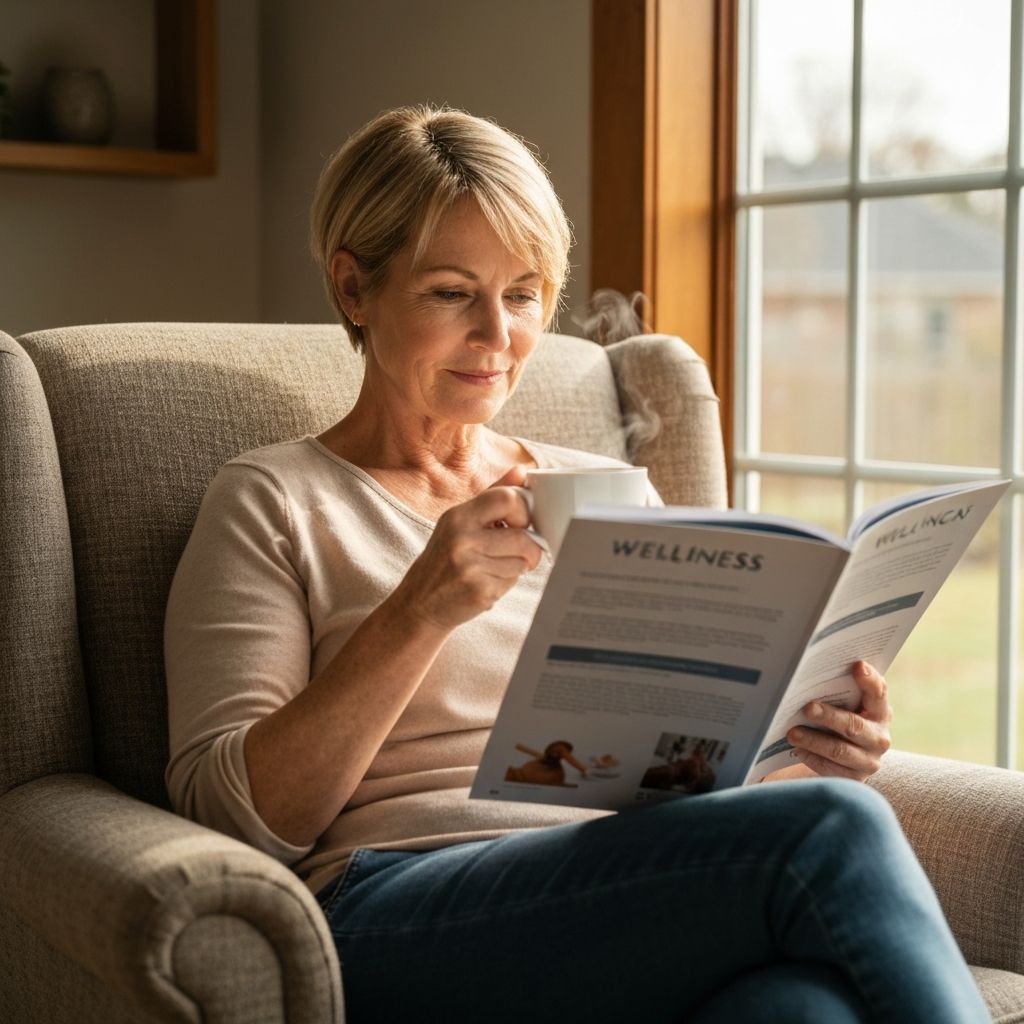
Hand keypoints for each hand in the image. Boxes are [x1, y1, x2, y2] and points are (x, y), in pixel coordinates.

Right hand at [390, 471, 542, 632]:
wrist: (418, 603)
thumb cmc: (444, 561)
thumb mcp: (460, 522)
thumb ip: (493, 496)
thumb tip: (522, 470)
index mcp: (459, 516)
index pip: (507, 498)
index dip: (524, 510)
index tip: (521, 522)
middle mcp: (462, 538)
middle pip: (522, 535)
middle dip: (531, 547)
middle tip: (523, 551)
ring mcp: (470, 566)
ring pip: (522, 561)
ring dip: (518, 567)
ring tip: (497, 568)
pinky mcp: (479, 591)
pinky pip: (513, 581)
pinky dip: (507, 584)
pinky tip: (487, 583)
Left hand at [783, 661, 892, 781]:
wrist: (847, 760)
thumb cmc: (842, 719)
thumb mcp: (848, 706)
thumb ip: (840, 692)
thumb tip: (809, 674)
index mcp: (880, 712)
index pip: (879, 693)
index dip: (870, 680)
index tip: (857, 665)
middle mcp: (879, 738)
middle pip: (854, 726)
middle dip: (829, 716)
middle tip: (807, 707)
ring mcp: (868, 761)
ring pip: (840, 750)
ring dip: (814, 740)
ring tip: (792, 733)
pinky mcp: (854, 779)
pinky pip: (831, 769)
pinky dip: (812, 758)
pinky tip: (797, 750)